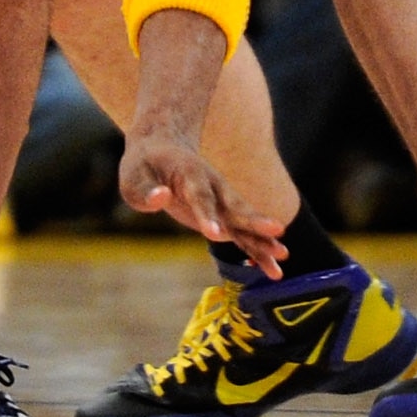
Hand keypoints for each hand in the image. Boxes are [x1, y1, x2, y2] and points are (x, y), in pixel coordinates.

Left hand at [120, 128, 285, 278]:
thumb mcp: (133, 176)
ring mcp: (220, 201)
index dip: (208, 215)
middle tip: (278, 231)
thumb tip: (160, 198)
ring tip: (283, 257)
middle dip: (255, 221)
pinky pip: (242, 234)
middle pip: (235, 207)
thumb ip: (145, 190)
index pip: (201, 197)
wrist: (163, 147)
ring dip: (263, 239)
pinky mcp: (221, 215)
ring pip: (244, 222)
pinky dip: (257, 249)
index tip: (215, 235)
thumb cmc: (144, 165)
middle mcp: (213, 187)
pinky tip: (272, 269)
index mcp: (191, 175)